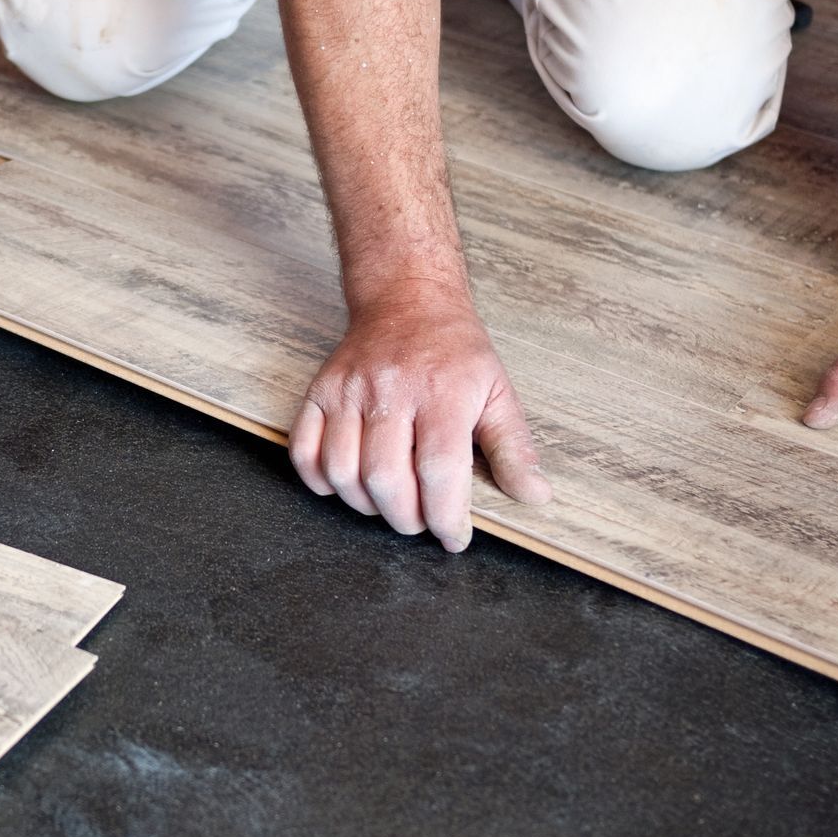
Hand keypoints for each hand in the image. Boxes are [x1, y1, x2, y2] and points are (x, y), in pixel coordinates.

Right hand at [288, 289, 551, 552]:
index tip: (455, 537)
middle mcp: (391, 390)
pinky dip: (319, 481)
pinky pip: (304, 450)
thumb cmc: (454, 352)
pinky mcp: (320, 392)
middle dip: (406, 519)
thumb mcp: (497, 392)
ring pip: (342, 471)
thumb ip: (514, 447)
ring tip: (389, 503)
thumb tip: (533, 495)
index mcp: (442, 392)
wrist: (407, 299)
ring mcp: (349, 390)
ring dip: (365, 505)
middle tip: (421, 521)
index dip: (446, 517)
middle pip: (385, 478)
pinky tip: (347, 485)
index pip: (439, 471)